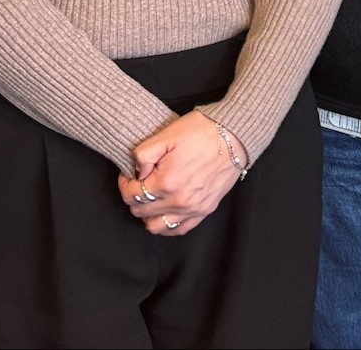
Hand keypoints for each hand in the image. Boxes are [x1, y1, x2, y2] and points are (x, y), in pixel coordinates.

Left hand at [117, 112, 239, 235]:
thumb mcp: (167, 135)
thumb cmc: (202, 132)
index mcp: (166, 182)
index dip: (125, 183)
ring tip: (151, 197)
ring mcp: (193, 208)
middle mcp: (179, 201)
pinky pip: (179, 229)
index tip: (129, 174)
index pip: (131, 195)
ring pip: (156, 227)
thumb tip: (136, 172)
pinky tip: (166, 209)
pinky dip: (167, 224)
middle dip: (134, 196)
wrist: (234, 136)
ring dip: (148, 214)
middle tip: (140, 181)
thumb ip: (144, 154)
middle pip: (140, 211)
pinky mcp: (205, 210)